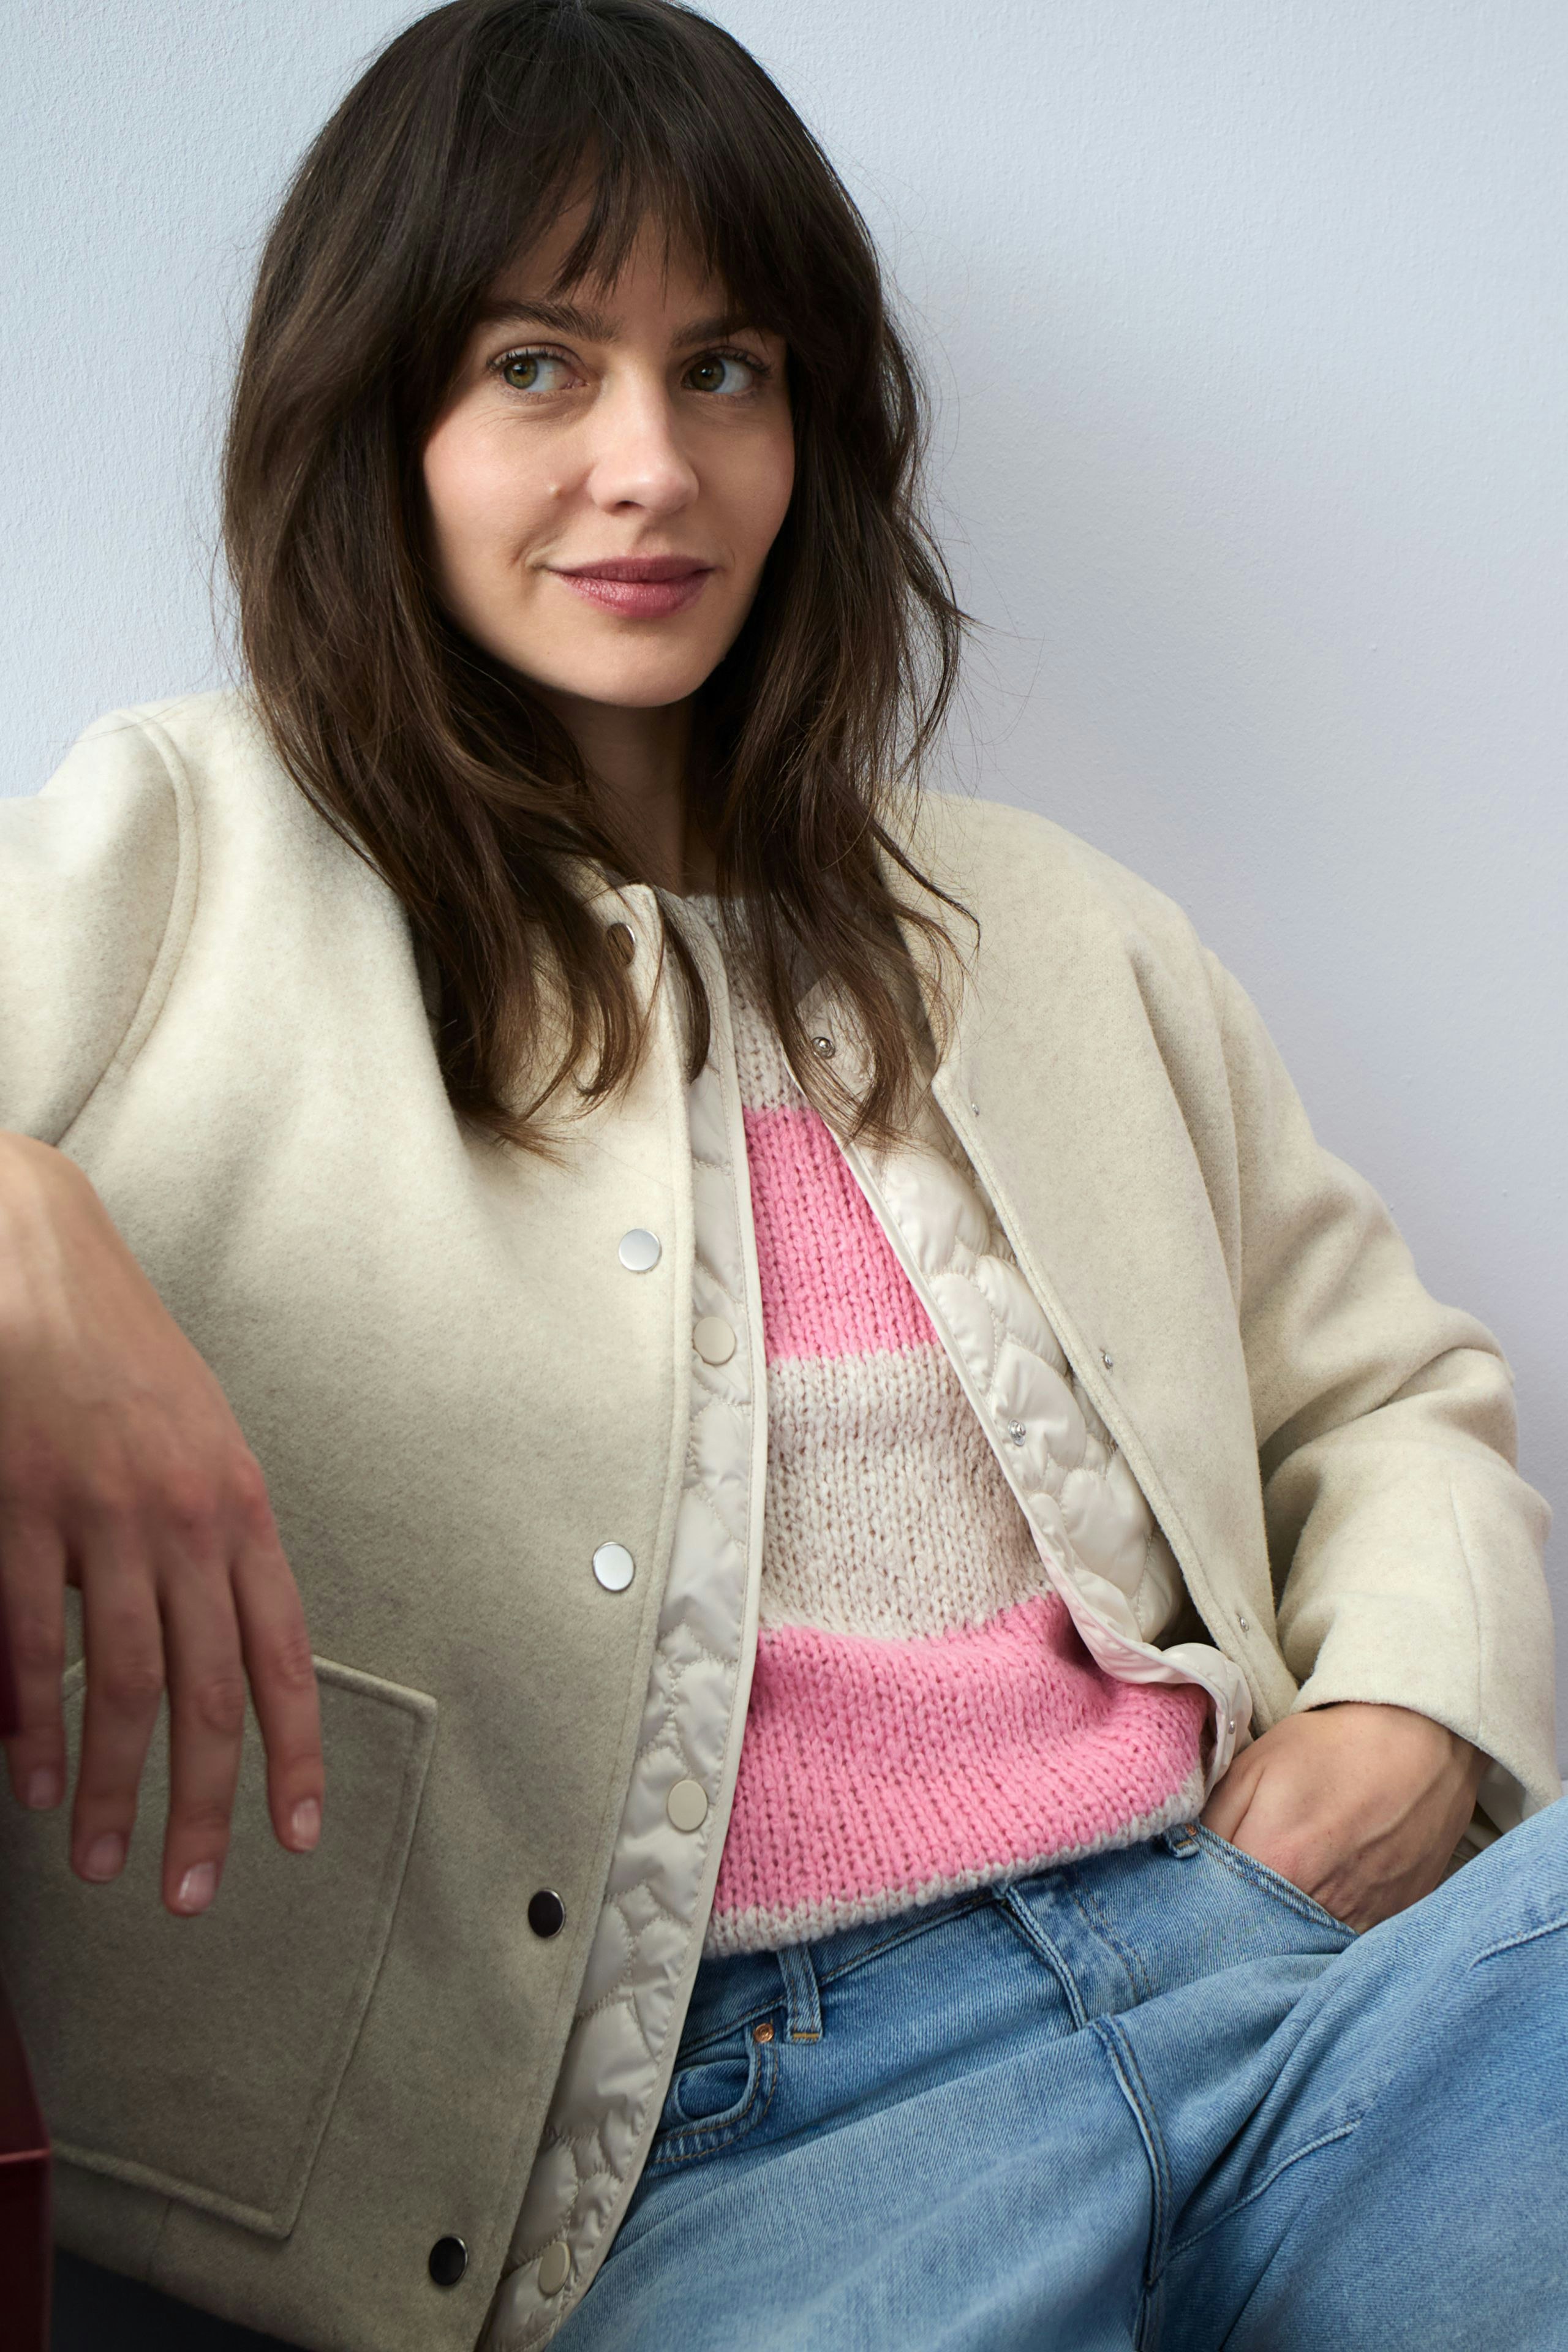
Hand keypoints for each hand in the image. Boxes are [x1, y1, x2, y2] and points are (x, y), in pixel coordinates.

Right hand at [0, 1133, 322, 1914]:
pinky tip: (24, 1773)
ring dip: (108, 1787)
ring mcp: (99, 1514)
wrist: (37, 1257)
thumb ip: (215, 1539)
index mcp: (241, 1506)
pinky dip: (23, 1717)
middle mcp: (184, 1519)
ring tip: (97, 1857)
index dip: (294, 1755)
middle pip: (203, 1695)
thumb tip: (214, 1647)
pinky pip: (22, 1636)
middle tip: (184, 1892)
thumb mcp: (201, 1438)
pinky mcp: (18, 1503)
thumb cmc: (123, 1355)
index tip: (295, 1835)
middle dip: (199, 1807)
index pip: (282, 1655)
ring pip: (114, 1685)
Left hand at [1200, 1700, 1485, 1931]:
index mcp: (1276, 1863)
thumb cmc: (1331, 1748)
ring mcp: (1363, 1919)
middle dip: (1238, 1926)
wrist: (1421, 1742)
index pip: (1214, 1913)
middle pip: (1259, 1939)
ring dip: (1283, 1932)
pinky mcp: (1393, 1922)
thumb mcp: (1254, 1767)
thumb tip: (1180, 1861)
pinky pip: (1346, 1944)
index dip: (1198, 1905)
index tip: (1190, 1898)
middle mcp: (1320, 1904)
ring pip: (1304, 1947)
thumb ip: (1211, 1822)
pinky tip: (1321, 1901)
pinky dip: (1326, 1932)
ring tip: (1283, 1895)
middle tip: (1233, 1899)